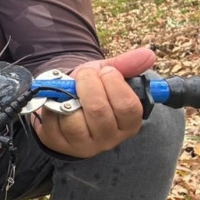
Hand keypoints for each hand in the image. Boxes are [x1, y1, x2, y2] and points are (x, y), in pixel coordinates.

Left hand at [31, 48, 155, 157]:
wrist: (64, 100)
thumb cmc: (92, 89)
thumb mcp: (108, 75)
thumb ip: (126, 65)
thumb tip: (148, 55)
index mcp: (128, 124)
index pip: (128, 107)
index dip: (114, 83)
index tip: (106, 71)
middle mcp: (108, 138)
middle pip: (99, 111)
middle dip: (88, 84)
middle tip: (84, 74)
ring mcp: (83, 145)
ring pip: (74, 122)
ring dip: (68, 97)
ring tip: (69, 88)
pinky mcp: (60, 145)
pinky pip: (52, 124)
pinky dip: (51, 106)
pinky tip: (56, 100)